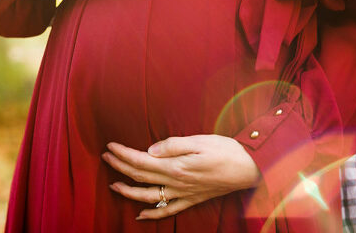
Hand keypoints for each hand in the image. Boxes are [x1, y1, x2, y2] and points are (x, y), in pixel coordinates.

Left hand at [102, 134, 261, 219]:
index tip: (110, 146)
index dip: (123, 154)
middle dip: (120, 167)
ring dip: (129, 191)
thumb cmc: (226, 150)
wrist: (250, 168)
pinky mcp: (192, 199)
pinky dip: (152, 214)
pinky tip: (140, 214)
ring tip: (114, 185)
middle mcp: (177, 183)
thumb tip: (150, 150)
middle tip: (105, 157)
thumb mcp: (200, 141)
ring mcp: (184, 194)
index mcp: (176, 166)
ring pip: (149, 196)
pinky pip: (168, 210)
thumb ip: (173, 145)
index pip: (141, 161)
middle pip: (141, 177)